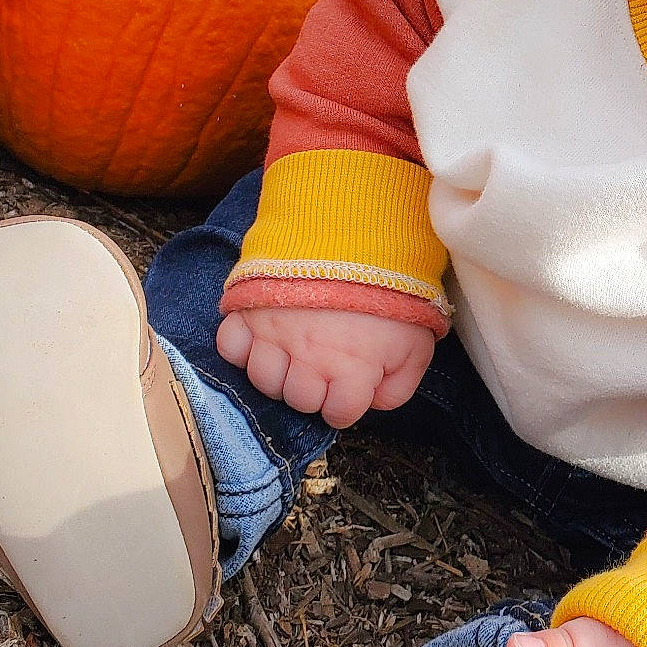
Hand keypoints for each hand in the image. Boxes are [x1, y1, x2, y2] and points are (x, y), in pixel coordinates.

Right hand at [213, 306, 433, 428]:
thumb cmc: (392, 288)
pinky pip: (229, 346)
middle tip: (324, 364)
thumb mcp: (416, 342)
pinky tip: (261, 338)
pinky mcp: (250, 310)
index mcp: (351, 371)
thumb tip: (375, 402)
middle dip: (314, 388)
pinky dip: (241, 347)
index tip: (349, 385)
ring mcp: (275, 335)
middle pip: (299, 400)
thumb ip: (400, 385)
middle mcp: (308, 361)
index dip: (346, 402)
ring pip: (263, 379)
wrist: (356, 231)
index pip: (338, 415)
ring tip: (296, 351)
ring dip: (279, 371)